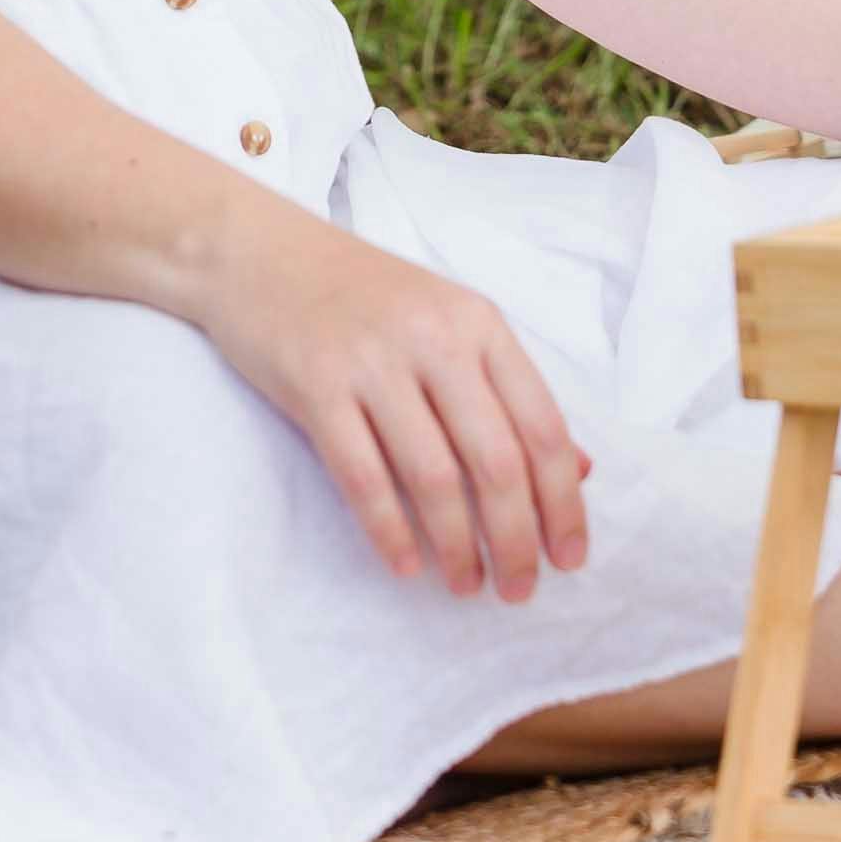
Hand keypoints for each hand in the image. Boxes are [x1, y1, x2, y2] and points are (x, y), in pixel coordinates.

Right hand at [195, 217, 592, 601]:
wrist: (262, 251)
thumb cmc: (364, 294)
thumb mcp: (448, 321)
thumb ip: (508, 391)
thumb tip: (578, 470)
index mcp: (479, 322)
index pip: (542, 425)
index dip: (563, 502)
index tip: (569, 558)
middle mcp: (435, 338)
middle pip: (496, 460)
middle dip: (515, 539)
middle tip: (519, 590)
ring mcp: (374, 362)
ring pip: (434, 476)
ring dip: (456, 547)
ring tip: (466, 587)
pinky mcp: (317, 385)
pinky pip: (363, 477)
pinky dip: (389, 531)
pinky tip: (405, 566)